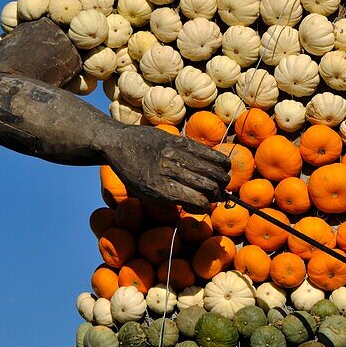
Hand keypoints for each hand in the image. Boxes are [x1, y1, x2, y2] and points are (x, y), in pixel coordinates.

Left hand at [106, 125, 229, 210]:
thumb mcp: (145, 193)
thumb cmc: (132, 173)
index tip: (206, 206)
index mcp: (158, 189)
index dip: (205, 206)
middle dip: (217, 192)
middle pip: (205, 184)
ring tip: (224, 182)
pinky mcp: (178, 140)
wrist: (120, 143)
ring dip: (222, 177)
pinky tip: (225, 165)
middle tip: (220, 195)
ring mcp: (173, 153)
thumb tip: (198, 203)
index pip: (194, 200)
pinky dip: (218, 159)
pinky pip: (204, 150)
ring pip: (208, 167)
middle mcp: (167, 170)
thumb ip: (170, 198)